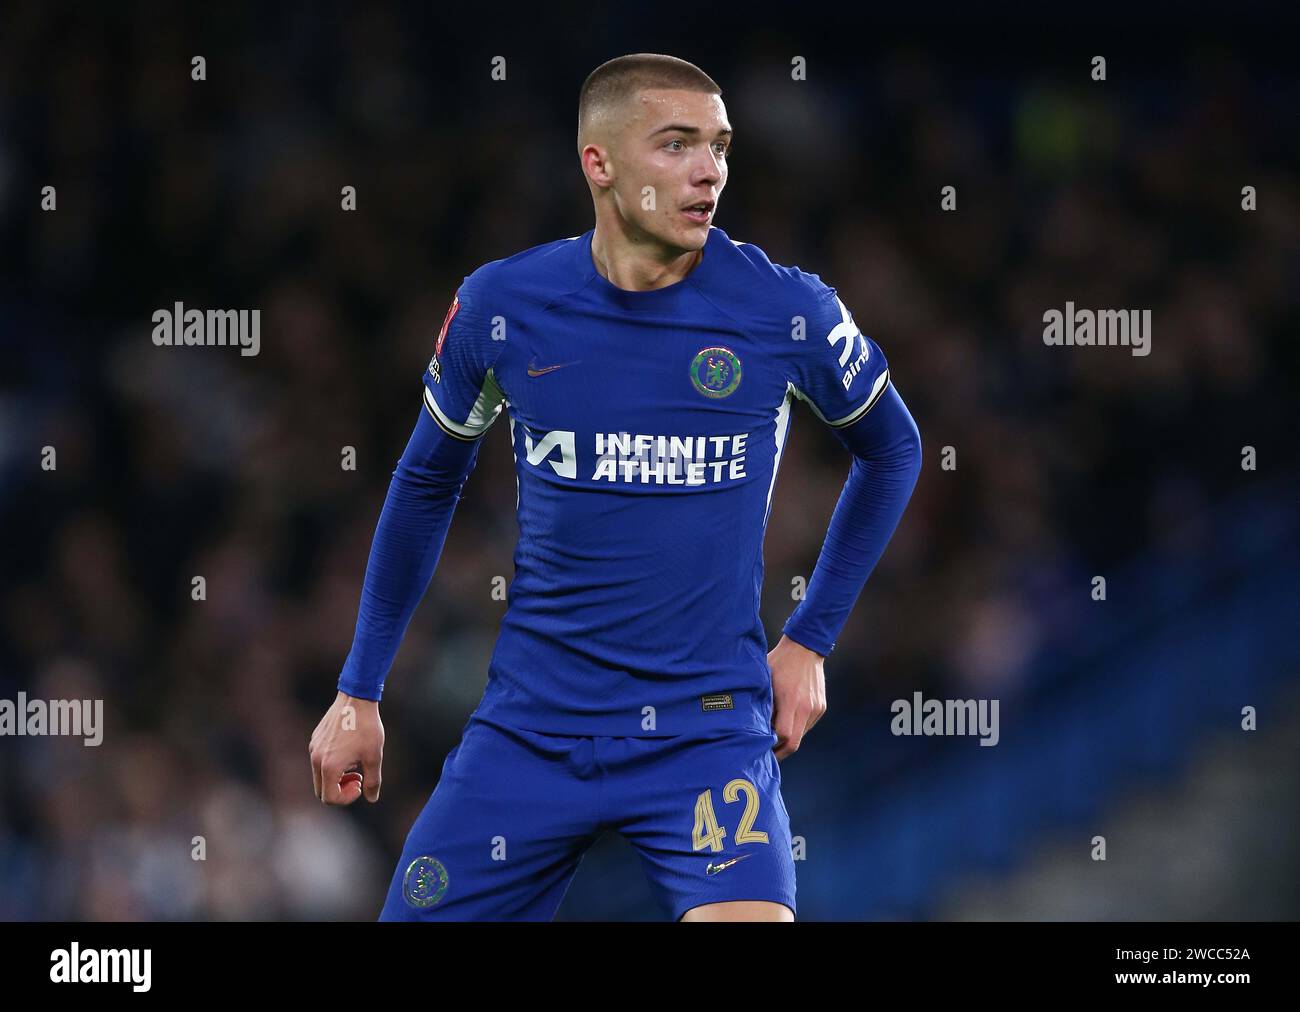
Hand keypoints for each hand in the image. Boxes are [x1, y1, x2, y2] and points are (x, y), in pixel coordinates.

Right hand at [310, 691, 384, 804]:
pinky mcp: (315, 739)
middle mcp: (316, 759)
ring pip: (320, 775)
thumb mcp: (374, 756)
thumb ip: (373, 781)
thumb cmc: (367, 727)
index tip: (360, 784)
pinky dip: (332, 764)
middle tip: (358, 777)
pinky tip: (349, 751)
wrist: (356, 698)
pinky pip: (319, 760)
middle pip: (321, 790)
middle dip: (340, 789)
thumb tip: (372, 798)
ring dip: (336, 777)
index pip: (329, 798)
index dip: (346, 798)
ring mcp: (313, 748)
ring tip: (355, 764)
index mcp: (329, 767)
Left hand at [768, 635, 826, 760]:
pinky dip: (796, 728)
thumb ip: (762, 705)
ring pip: (801, 735)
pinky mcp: (821, 707)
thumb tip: (754, 729)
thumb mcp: (764, 681)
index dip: (772, 746)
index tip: (761, 750)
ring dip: (789, 739)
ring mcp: (816, 708)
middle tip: (767, 755)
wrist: (805, 648)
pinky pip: (807, 725)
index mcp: (791, 700)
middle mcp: (806, 707)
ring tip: (773, 737)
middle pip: (794, 743)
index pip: (784, 736)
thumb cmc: (779, 663)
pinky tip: (785, 722)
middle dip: (780, 752)